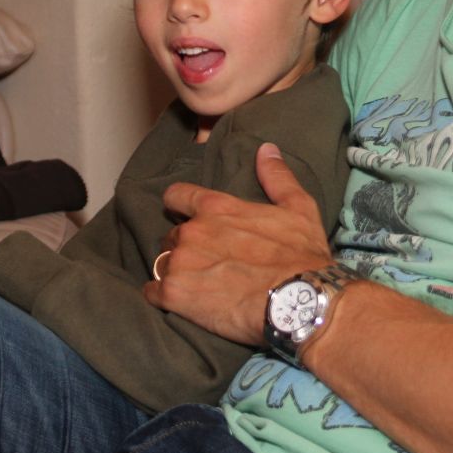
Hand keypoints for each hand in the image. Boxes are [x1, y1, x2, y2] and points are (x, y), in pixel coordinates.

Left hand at [144, 143, 333, 343]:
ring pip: (161, 263)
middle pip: (171, 235)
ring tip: (196, 285)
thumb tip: (267, 149)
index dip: (178, 205)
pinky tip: (178, 303)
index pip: (176, 196)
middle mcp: (192, 231)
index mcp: (216, 208)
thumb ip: (277, 177)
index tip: (183, 214)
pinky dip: (159, 296)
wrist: (299, 303)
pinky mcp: (174, 295)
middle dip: (184, 246)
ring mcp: (180, 263)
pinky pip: (151, 292)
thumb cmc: (301, 256)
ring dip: (174, 271)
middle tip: (206, 263)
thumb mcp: (298, 208)